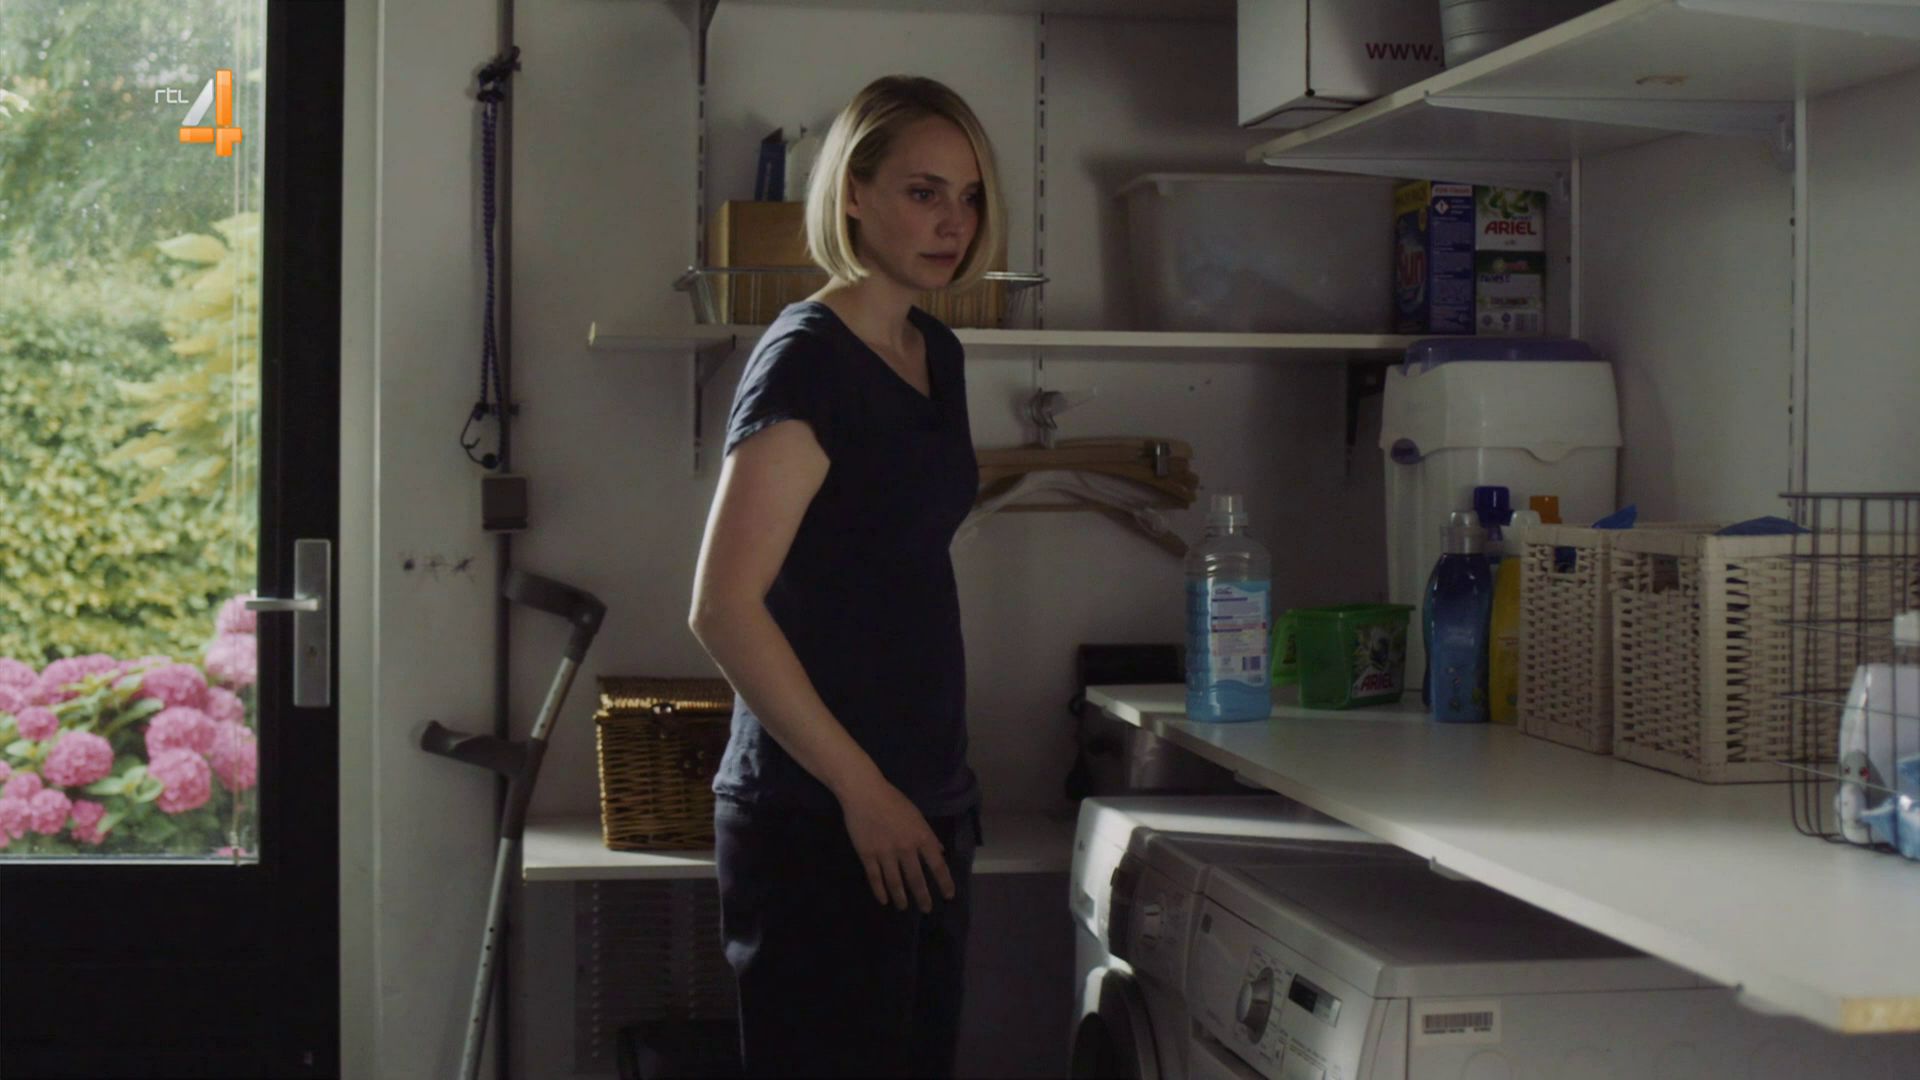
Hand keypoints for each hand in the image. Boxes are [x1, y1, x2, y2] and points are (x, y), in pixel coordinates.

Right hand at [838, 776, 954, 913]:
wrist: (864, 793)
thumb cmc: (893, 801)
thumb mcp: (917, 816)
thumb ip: (928, 836)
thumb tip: (940, 852)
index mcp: (921, 837)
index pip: (937, 865)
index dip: (944, 882)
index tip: (948, 896)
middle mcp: (906, 848)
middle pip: (916, 879)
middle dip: (922, 897)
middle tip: (926, 909)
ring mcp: (886, 853)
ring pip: (895, 882)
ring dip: (901, 898)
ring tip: (903, 907)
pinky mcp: (867, 855)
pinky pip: (875, 878)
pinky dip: (880, 891)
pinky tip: (884, 900)